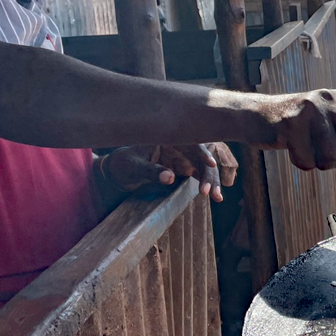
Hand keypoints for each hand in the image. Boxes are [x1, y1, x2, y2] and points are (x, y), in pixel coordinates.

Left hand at [101, 144, 237, 200]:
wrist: (118, 173)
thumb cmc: (123, 164)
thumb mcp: (134, 167)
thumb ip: (152, 171)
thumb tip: (170, 178)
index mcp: (168, 137)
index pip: (190, 142)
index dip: (202, 152)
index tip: (210, 164)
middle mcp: (179, 146)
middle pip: (201, 157)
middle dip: (209, 174)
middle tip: (212, 192)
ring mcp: (182, 158)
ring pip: (203, 168)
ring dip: (211, 181)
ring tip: (217, 197)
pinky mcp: (182, 168)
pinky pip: (198, 175)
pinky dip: (205, 184)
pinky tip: (213, 195)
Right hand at [268, 89, 335, 179]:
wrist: (260, 115)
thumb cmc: (304, 128)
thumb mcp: (333, 124)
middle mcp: (331, 99)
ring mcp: (310, 109)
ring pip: (332, 156)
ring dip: (322, 164)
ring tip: (311, 151)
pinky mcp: (289, 122)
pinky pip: (306, 161)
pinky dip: (302, 164)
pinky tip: (294, 150)